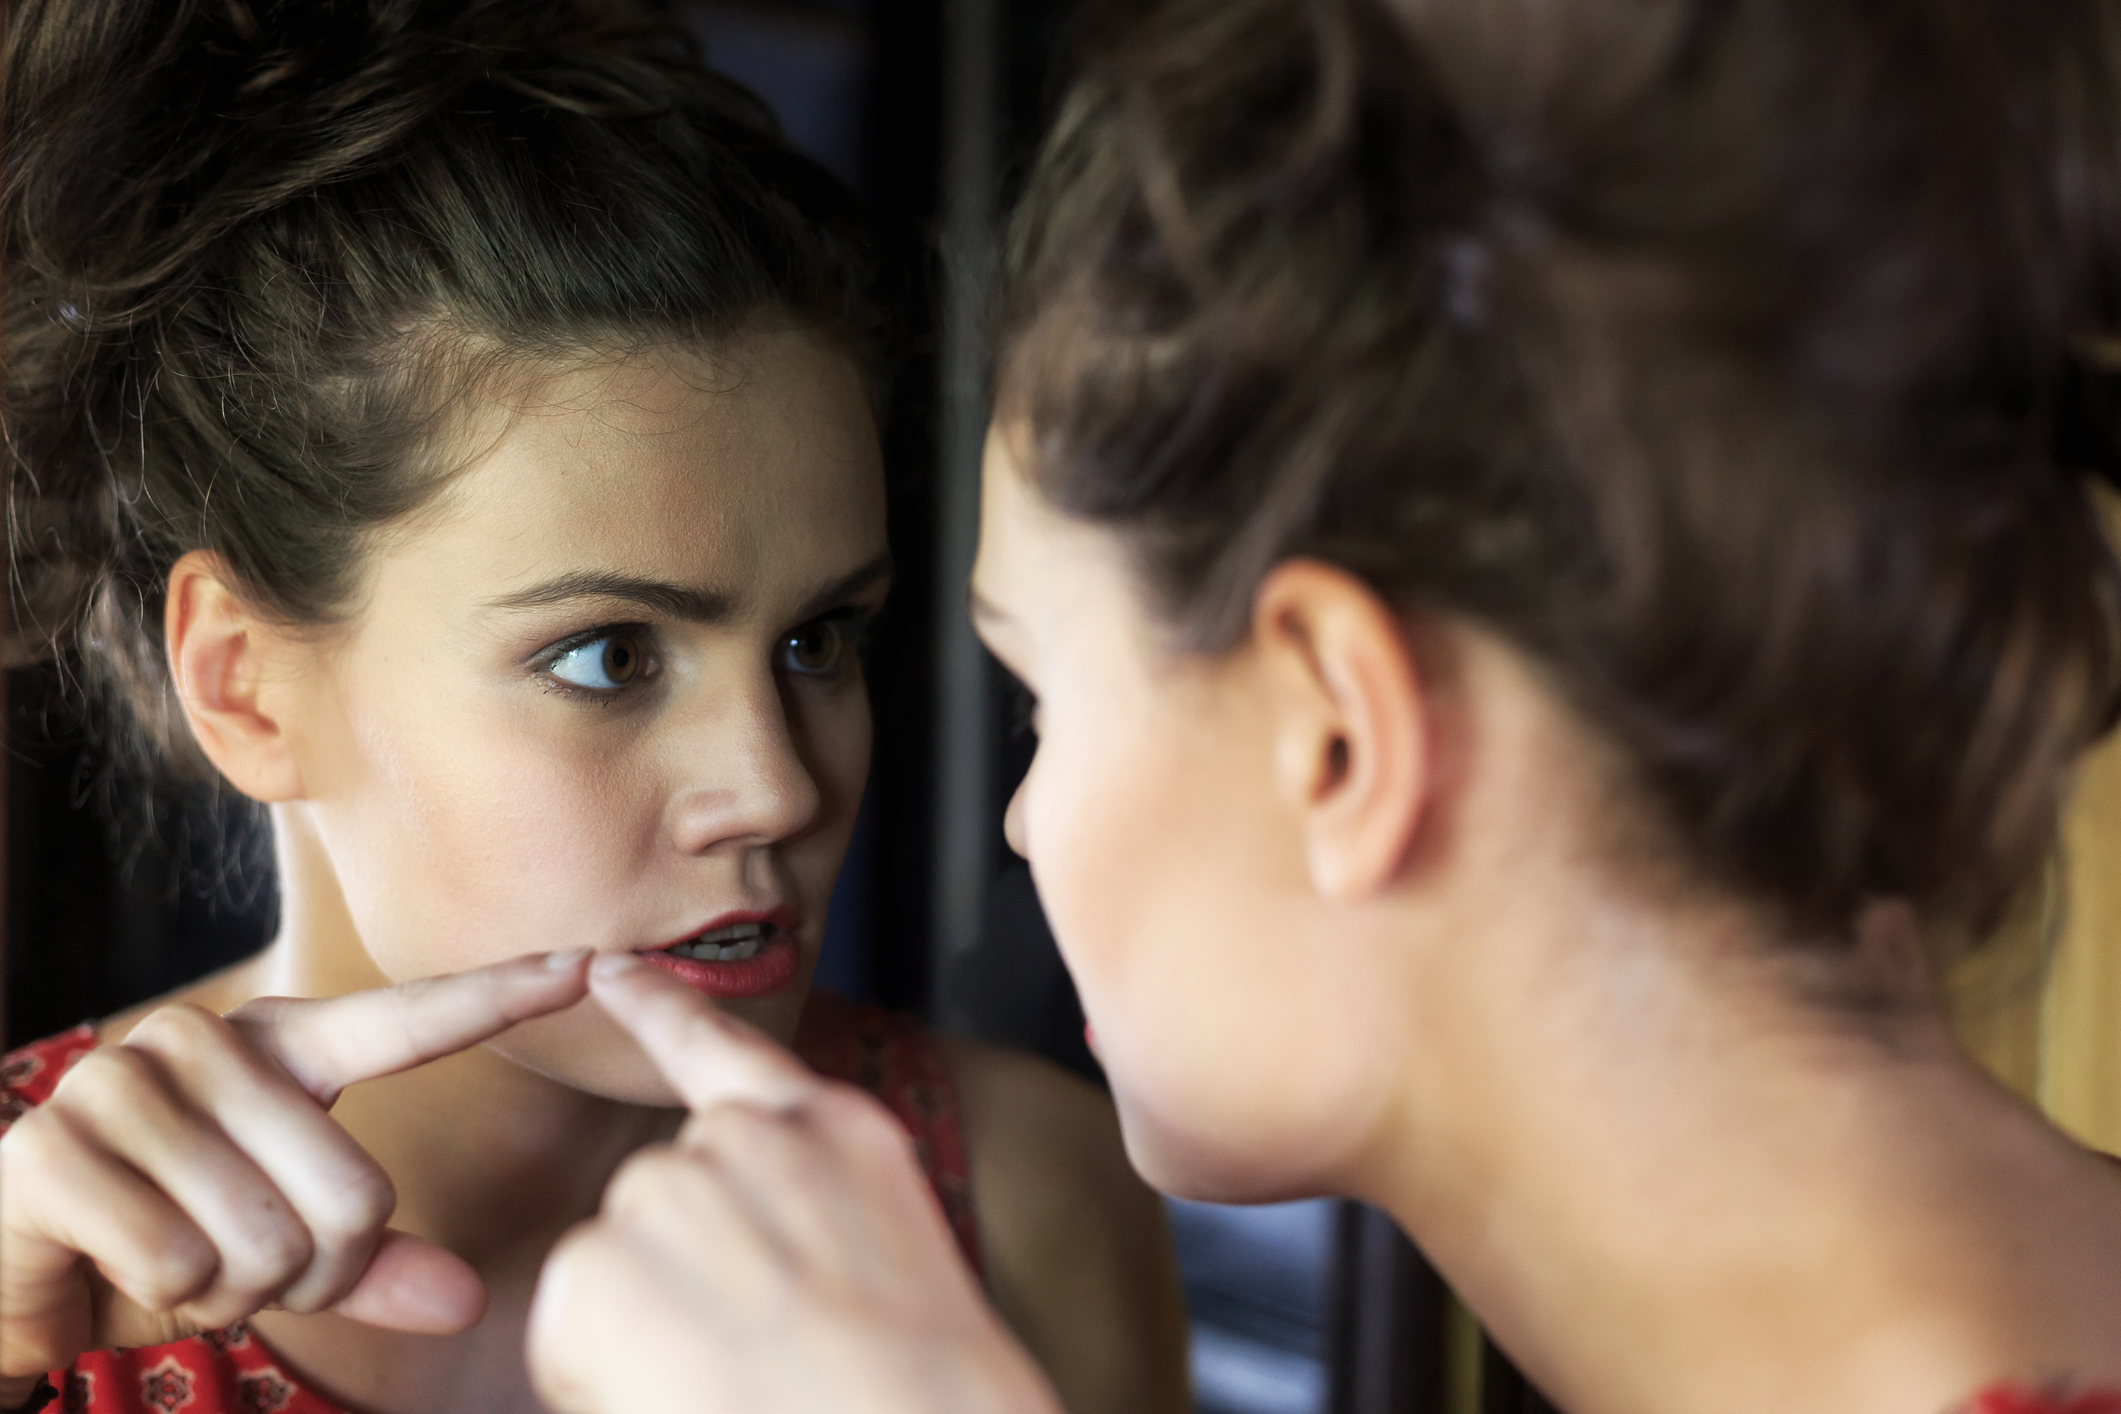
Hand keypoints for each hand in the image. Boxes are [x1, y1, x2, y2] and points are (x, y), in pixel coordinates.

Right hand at [0, 951, 591, 1380]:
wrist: (21, 1270)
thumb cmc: (174, 1242)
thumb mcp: (288, 1256)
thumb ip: (378, 1268)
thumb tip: (470, 1301)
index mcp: (286, 1049)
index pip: (412, 1019)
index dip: (505, 992)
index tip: (592, 962)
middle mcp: (212, 1040)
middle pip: (352, 1196)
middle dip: (310, 1273)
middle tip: (245, 1266)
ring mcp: (127, 1079)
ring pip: (266, 1237)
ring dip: (234, 1289)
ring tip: (182, 1260)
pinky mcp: (56, 1142)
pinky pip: (178, 1259)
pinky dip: (165, 1296)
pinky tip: (121, 1266)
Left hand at [527, 955, 1062, 1413]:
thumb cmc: (919, 1394)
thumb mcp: (890, 1259)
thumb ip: (808, 1214)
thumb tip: (750, 1261)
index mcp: (838, 1132)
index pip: (725, 1048)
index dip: (658, 1007)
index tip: (608, 969)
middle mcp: (751, 1138)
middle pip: (662, 1196)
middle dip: (677, 1279)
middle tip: (758, 1356)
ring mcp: (674, 1188)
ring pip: (613, 1264)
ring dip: (646, 1332)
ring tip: (736, 1381)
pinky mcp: (603, 1258)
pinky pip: (570, 1327)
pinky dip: (603, 1375)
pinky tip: (684, 1391)